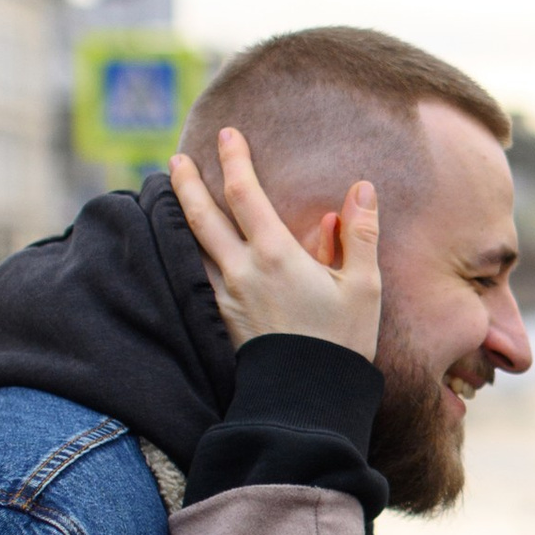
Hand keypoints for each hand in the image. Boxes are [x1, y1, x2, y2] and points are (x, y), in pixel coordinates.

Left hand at [170, 127, 382, 358]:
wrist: (307, 399)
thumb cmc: (342, 342)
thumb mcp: (364, 286)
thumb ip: (359, 234)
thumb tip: (362, 190)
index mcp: (275, 255)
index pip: (244, 194)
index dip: (234, 159)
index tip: (228, 135)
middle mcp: (240, 271)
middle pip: (200, 216)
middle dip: (186, 183)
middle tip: (175, 159)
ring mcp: (224, 297)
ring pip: (189, 246)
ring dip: (177, 217)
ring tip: (170, 198)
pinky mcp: (219, 320)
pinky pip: (193, 277)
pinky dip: (184, 254)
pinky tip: (184, 250)